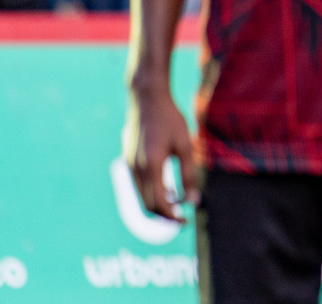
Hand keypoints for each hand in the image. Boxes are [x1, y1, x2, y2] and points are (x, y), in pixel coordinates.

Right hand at [124, 83, 198, 220]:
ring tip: (178, 204)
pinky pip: (139, 186)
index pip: (159, 203)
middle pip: (148, 205)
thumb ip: (189, 174)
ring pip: (142, 197)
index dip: (172, 217)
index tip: (186, 222)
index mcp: (151, 166)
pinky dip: (152, 193)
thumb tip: (193, 200)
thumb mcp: (185, 145)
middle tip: (183, 219)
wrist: (147, 99)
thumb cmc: (170, 120)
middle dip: (165, 216)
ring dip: (158, 205)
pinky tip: (168, 189)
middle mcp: (136, 169)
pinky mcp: (129, 161)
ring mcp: (129, 165)